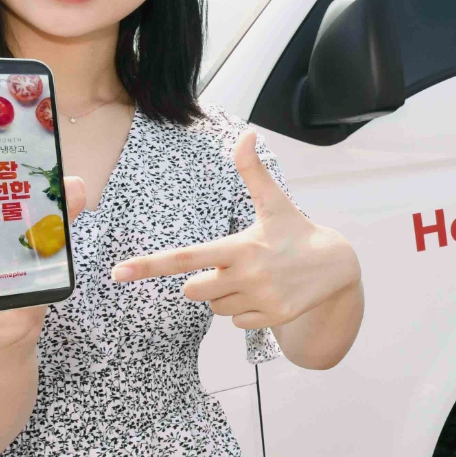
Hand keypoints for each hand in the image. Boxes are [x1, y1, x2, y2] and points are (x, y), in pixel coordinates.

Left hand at [111, 130, 359, 329]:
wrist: (337, 265)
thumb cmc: (295, 231)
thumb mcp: (274, 202)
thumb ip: (253, 171)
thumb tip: (246, 134)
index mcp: (240, 247)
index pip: (185, 258)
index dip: (149, 265)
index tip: (118, 273)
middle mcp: (247, 276)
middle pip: (193, 291)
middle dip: (204, 282)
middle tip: (232, 267)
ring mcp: (261, 299)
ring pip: (215, 308)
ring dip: (226, 297)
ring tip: (256, 279)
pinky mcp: (273, 318)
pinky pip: (236, 322)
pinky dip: (245, 311)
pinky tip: (267, 295)